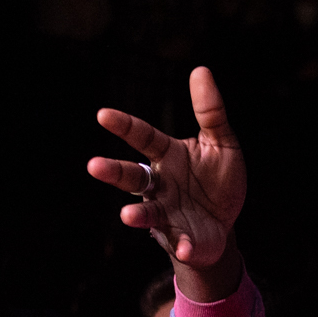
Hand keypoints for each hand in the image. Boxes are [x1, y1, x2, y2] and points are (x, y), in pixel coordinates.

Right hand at [87, 66, 246, 300]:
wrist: (224, 223)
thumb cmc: (217, 180)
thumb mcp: (221, 143)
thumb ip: (210, 112)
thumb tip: (200, 70)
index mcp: (167, 156)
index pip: (142, 137)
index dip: (124, 126)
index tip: (103, 115)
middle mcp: (159, 185)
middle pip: (132, 176)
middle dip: (113, 172)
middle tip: (93, 165)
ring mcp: (166, 213)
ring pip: (146, 214)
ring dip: (136, 215)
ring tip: (126, 216)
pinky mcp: (180, 239)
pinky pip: (179, 242)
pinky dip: (182, 244)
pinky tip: (185, 246)